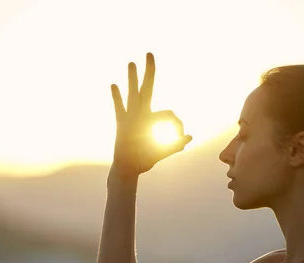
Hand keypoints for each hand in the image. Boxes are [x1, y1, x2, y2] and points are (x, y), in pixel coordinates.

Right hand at [111, 53, 192, 177]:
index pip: (168, 113)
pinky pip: (119, 109)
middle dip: (149, 71)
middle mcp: (141, 114)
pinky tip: (114, 85)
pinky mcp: (122, 125)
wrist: (128, 170)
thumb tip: (189, 137)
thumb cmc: (144, 161)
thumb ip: (174, 146)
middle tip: (150, 53)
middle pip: (146, 88)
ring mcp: (130, 118)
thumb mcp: (162, 153)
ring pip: (132, 94)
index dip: (177, 124)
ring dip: (133, 79)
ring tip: (132, 63)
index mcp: (151, 119)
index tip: (179, 137)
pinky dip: (117, 98)